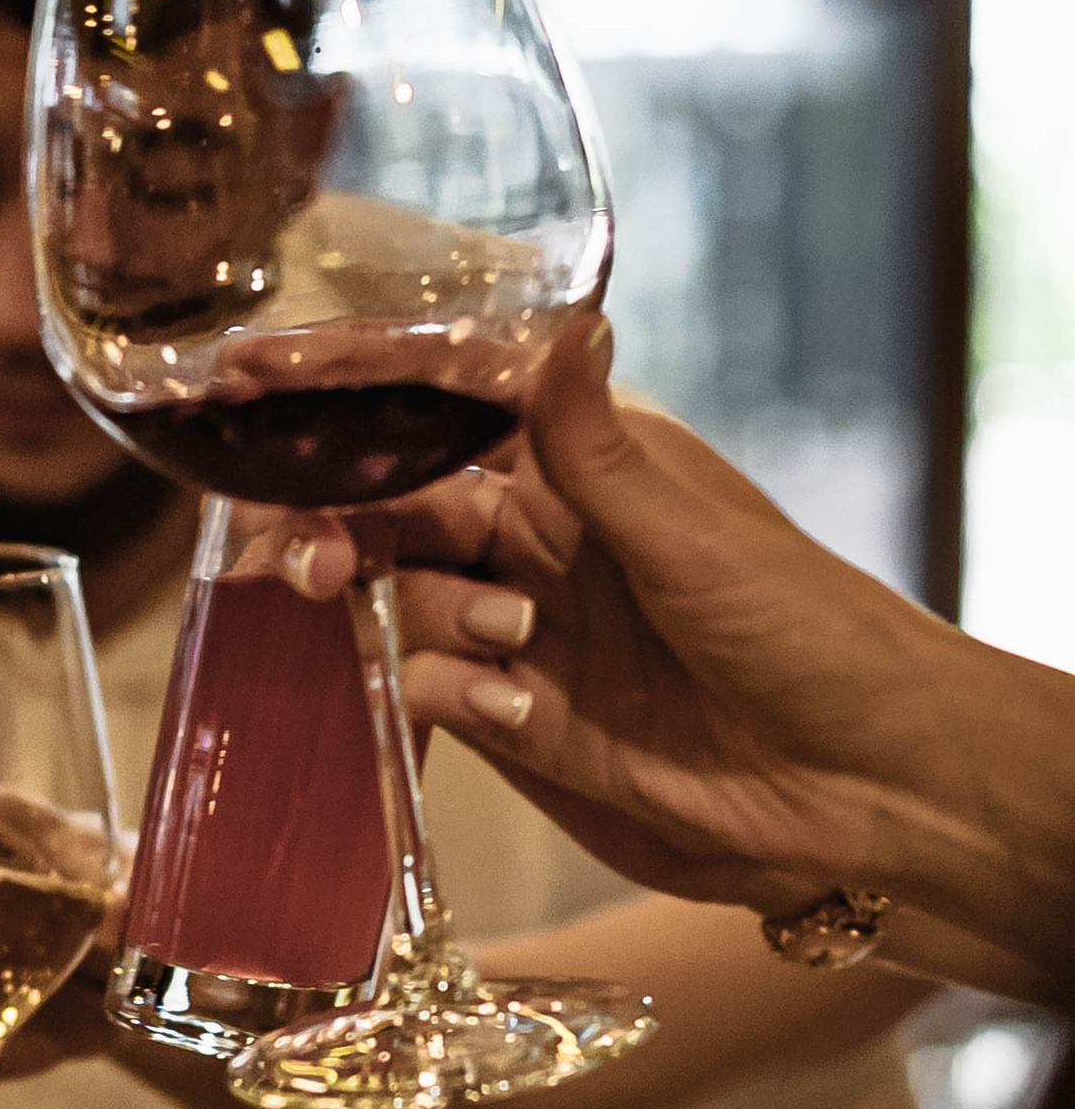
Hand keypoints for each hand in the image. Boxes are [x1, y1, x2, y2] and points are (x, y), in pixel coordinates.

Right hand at [250, 312, 934, 918]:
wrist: (857, 782)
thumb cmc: (806, 629)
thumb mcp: (691, 534)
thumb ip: (595, 450)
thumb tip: (560, 326)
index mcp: (582, 463)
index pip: (439, 403)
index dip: (344, 386)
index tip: (252, 375)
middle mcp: (537, 536)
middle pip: (387, 505)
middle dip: (331, 523)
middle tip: (305, 564)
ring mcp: (520, 626)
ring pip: (396, 597)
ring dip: (421, 618)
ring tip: (505, 647)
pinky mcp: (516, 716)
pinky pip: (430, 686)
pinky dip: (448, 692)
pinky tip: (513, 708)